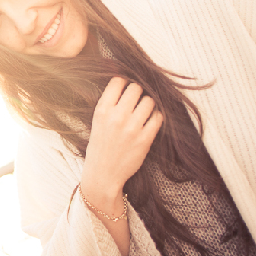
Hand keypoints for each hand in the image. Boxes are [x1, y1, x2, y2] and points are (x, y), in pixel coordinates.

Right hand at [80, 77, 162, 212]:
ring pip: (149, 101)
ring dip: (148, 104)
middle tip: (136, 100)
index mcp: (102, 110)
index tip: (125, 87)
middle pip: (136, 88)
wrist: (103, 174)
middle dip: (137, 92)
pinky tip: (149, 121)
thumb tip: (127, 83)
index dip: (124, 82)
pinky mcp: (145, 140)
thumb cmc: (100, 146)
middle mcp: (117, 117)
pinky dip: (156, 116)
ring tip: (143, 111)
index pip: (118, 81)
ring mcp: (132, 128)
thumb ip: (109, 104)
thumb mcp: (96, 122)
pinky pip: (158, 117)